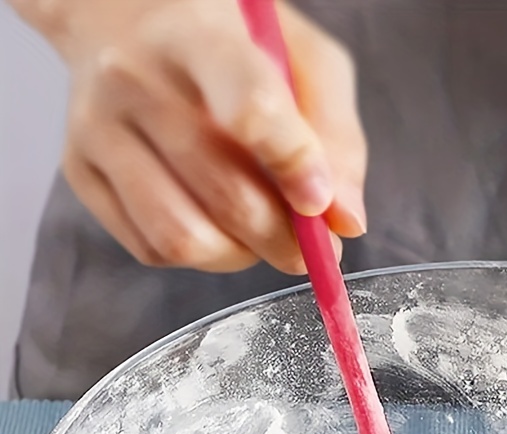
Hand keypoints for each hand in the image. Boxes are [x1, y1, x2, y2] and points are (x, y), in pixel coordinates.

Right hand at [45, 0, 366, 272]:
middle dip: (285, 240)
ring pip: (183, 237)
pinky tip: (214, 222)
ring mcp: (97, 128)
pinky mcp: (80, 171)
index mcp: (198, 37)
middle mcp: (134, 78)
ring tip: (260, 233)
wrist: (124, 12)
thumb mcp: (305, 60)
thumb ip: (337, 136)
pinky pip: (152, 249)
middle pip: (226, 195)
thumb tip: (346, 222)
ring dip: (241, 255)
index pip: (249, 108)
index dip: (293, 166)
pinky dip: (200, 255)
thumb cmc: (235, 42)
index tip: (320, 203)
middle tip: (310, 244)